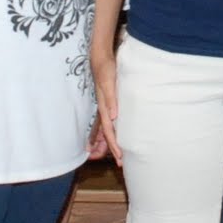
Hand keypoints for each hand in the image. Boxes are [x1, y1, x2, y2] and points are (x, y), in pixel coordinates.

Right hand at [91, 49, 122, 164]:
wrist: (101, 58)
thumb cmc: (106, 70)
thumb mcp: (109, 83)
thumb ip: (110, 99)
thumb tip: (113, 116)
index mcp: (104, 108)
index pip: (109, 131)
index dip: (114, 145)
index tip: (120, 157)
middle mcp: (104, 110)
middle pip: (107, 134)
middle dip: (112, 149)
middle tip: (121, 164)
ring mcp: (106, 107)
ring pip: (108, 130)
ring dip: (111, 143)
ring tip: (117, 155)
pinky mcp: (110, 103)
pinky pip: (110, 122)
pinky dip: (111, 132)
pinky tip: (117, 135)